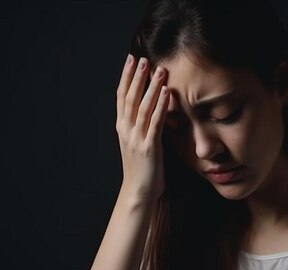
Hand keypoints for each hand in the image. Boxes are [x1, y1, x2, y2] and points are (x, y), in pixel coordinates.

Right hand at [115, 54, 168, 201]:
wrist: (138, 193)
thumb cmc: (141, 170)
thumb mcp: (136, 144)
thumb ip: (139, 126)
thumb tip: (149, 108)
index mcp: (122, 128)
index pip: (121, 97)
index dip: (126, 77)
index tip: (130, 60)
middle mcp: (126, 131)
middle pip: (130, 98)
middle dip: (136, 77)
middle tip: (143, 58)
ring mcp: (137, 139)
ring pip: (143, 107)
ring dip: (151, 87)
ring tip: (159, 70)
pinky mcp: (149, 147)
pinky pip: (156, 122)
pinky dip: (161, 106)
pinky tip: (166, 93)